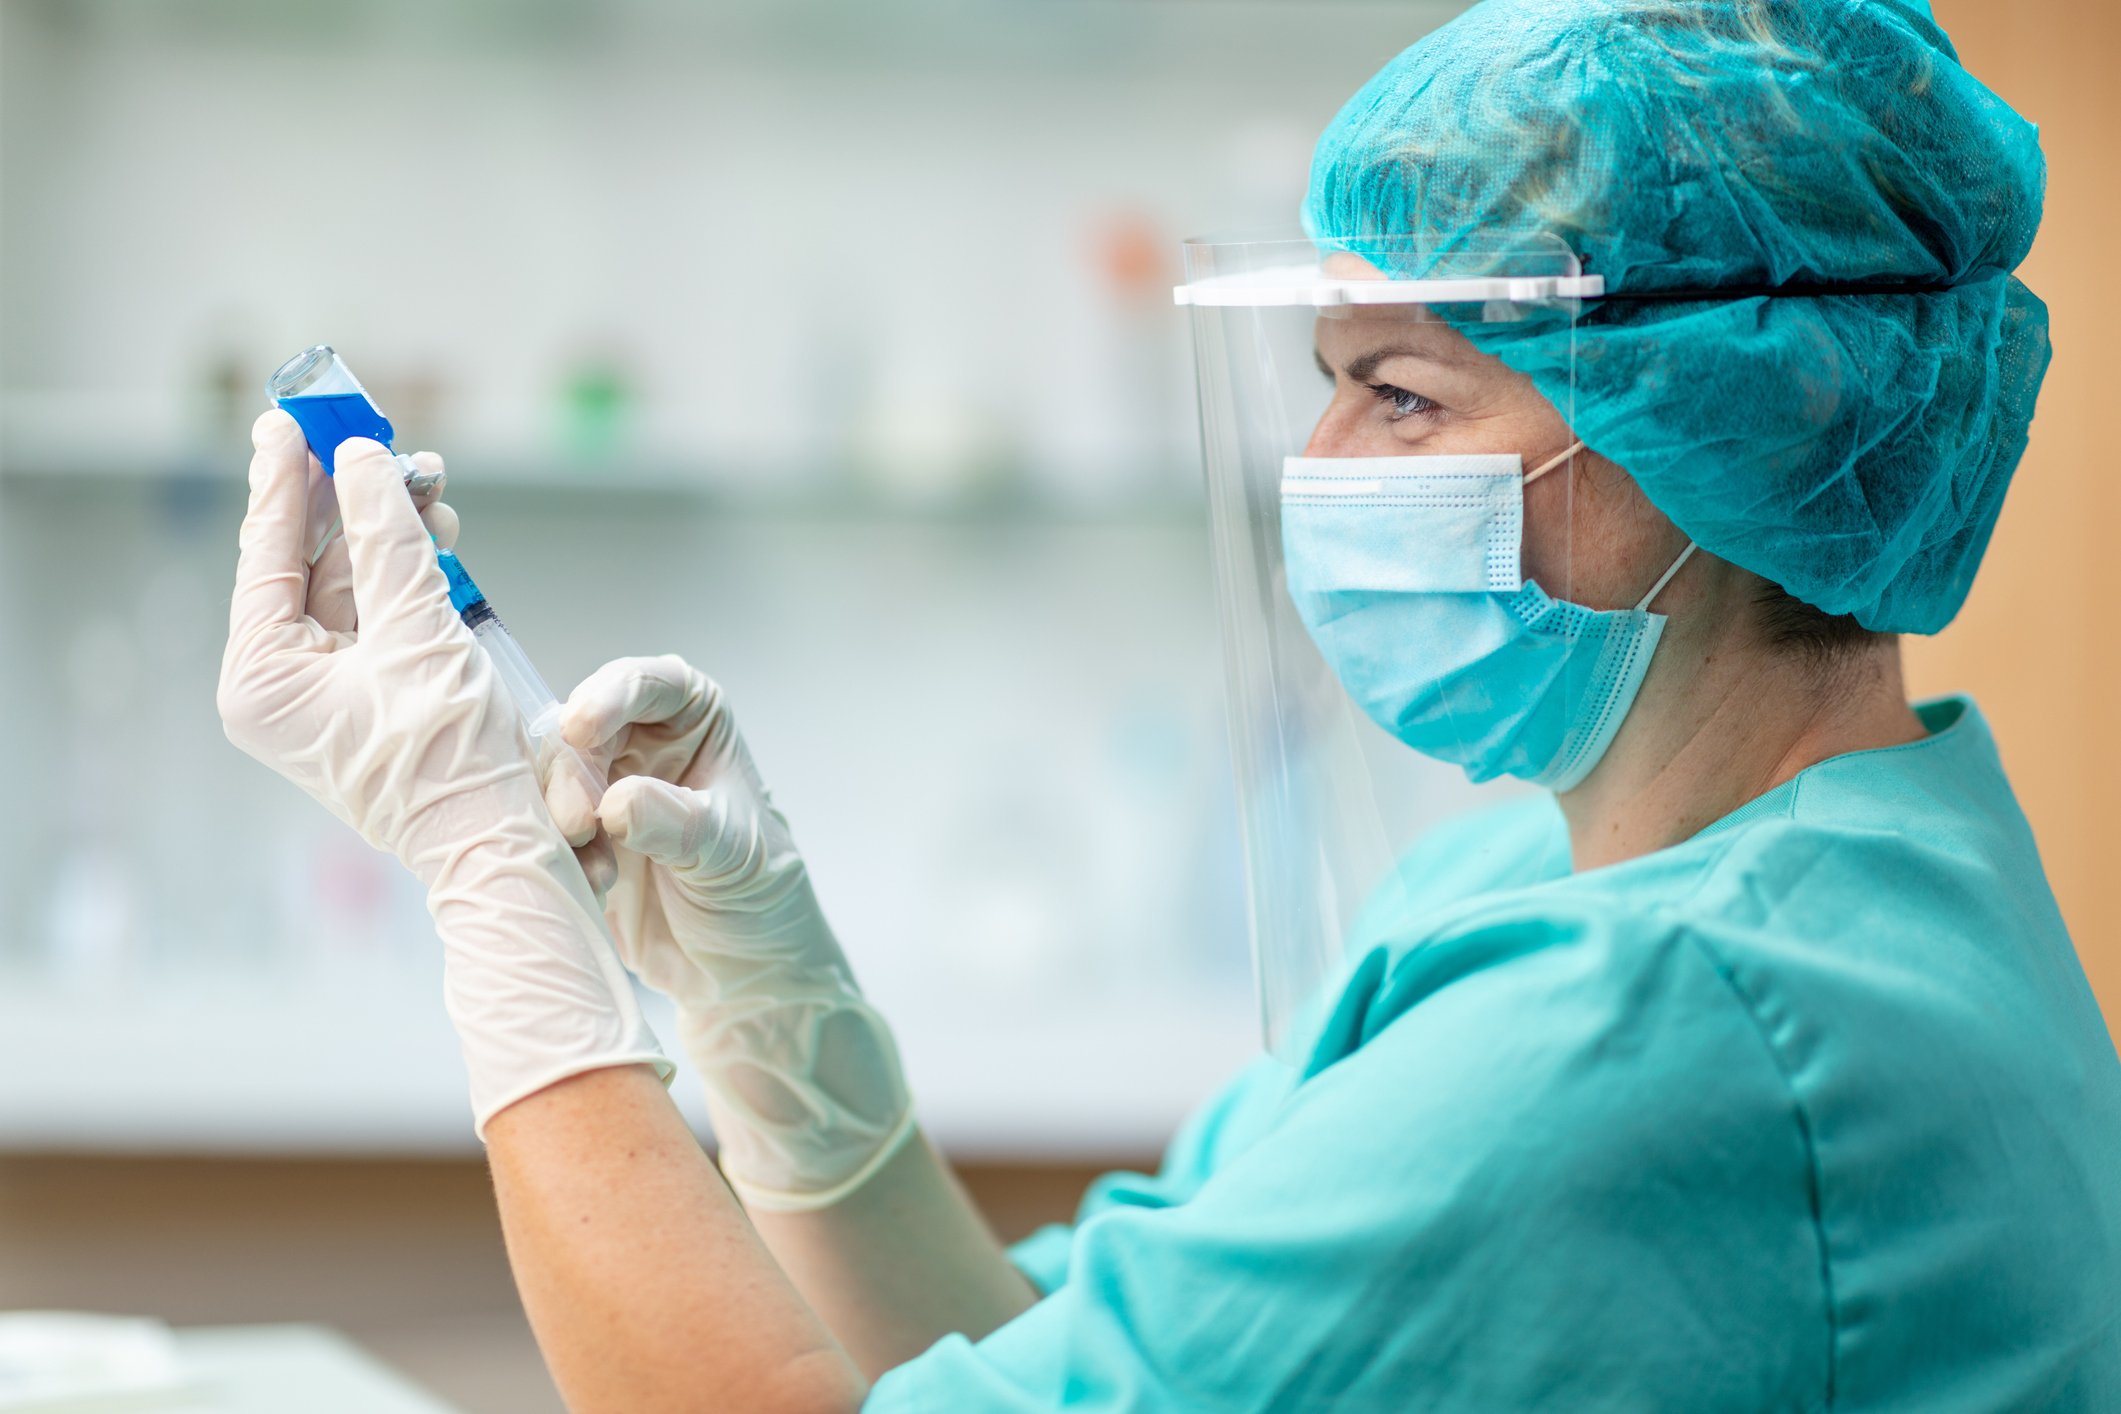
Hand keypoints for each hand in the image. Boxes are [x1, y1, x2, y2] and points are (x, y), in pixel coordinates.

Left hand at [218, 411, 665, 1128]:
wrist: (502, 849)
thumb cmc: (456, 765)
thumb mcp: (421, 638)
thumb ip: (389, 543)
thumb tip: (364, 463)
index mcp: (261, 678)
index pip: (267, 555)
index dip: (286, 480)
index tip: (293, 418)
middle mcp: (278, 687)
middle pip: (307, 564)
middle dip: (353, 501)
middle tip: (379, 438)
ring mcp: (322, 696)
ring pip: (349, 585)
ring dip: (390, 533)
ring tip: (431, 484)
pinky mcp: (367, 700)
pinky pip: (378, 618)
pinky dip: (407, 576)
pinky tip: (435, 533)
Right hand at [547, 655, 912, 1209]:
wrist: (739, 969)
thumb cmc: (758, 896)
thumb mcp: (732, 856)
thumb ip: (678, 823)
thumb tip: (619, 802)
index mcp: (695, 721)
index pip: (649, 683)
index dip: (609, 696)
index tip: (584, 728)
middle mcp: (643, 744)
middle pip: (581, 730)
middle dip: (573, 772)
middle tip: (580, 824)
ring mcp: (603, 790)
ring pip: (549, 778)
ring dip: (558, 818)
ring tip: (595, 864)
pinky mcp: (574, 840)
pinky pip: (537, 828)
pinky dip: (551, 853)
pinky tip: (592, 884)